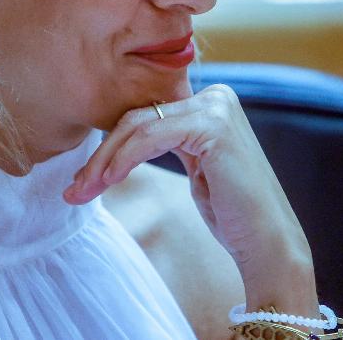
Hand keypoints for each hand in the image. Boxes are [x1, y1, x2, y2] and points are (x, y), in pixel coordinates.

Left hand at [63, 84, 317, 314]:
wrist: (268, 245)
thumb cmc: (233, 215)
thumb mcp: (197, 168)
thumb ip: (171, 141)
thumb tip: (122, 138)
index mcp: (212, 102)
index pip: (147, 116)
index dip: (110, 146)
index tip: (83, 181)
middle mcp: (216, 97)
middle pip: (138, 118)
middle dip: (101, 155)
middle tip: (74, 190)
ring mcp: (216, 108)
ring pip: (139, 125)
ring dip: (103, 161)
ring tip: (81, 191)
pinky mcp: (213, 126)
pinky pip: (152, 137)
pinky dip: (123, 158)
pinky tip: (106, 180)